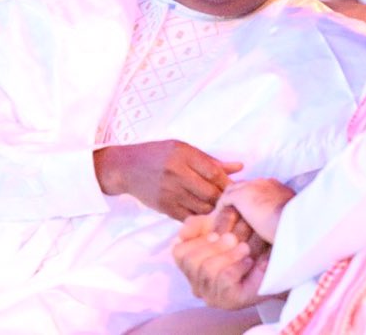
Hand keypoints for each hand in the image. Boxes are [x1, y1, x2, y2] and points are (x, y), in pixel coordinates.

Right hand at [94, 140, 241, 220]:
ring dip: (214, 210)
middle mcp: (176, 174)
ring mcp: (169, 193)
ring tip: (222, 209)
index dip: (228, 182)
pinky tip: (206, 215)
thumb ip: (210, 160)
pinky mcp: (164, 207)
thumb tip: (239, 167)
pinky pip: (189, 217)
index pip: (213, 172)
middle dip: (224, 198)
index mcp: (183, 155)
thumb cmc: (158, 154)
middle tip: (232, 201)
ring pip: (201, 207)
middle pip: (209, 192)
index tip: (236, 187)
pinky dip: (200, 217)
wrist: (127, 168)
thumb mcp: (183, 149)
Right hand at [173, 222, 269, 309]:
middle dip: (213, 246)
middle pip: (190, 261)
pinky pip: (224, 279)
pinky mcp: (229, 302)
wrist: (276, 260)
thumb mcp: (218, 227)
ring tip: (245, 248)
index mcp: (192, 267)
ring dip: (228, 254)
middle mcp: (198, 284)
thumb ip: (197, 225)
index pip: (179, 253)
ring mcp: (212, 296)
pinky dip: (237, 265)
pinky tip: (248, 262)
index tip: (215, 234)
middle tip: (233, 237)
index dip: (195, 240)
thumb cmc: (244, 242)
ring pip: (207, 269)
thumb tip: (181, 232)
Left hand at [216, 178, 294, 243]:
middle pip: (244, 186)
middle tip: (232, 217)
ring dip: (228, 205)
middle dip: (238, 199)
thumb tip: (282, 232)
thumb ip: (284, 219)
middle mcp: (265, 183)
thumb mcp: (292, 219)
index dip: (251, 201)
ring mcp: (253, 187)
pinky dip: (221, 210)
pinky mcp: (242, 195)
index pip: (259, 189)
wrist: (298, 223)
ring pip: (233, 191)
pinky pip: (225, 200)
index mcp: (278, 188)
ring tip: (223, 220)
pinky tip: (219, 223)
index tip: (248, 215)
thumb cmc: (298, 227)